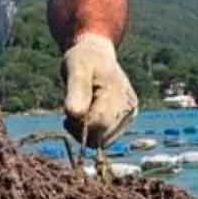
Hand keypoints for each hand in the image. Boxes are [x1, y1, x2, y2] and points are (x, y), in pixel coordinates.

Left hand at [62, 34, 138, 148]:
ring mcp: (130, 117)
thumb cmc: (84, 60)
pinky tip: (86, 118)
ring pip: (103, 142)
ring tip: (79, 113)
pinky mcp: (125, 121)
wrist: (97, 56)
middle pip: (102, 137)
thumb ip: (76, 90)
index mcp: (119, 94)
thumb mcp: (76, 69)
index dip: (79, 125)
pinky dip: (92, 133)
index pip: (99, 125)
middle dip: (82, 130)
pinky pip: (106, 139)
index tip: (68, 113)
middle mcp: (129, 109)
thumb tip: (74, 114)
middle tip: (72, 111)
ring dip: (86, 133)